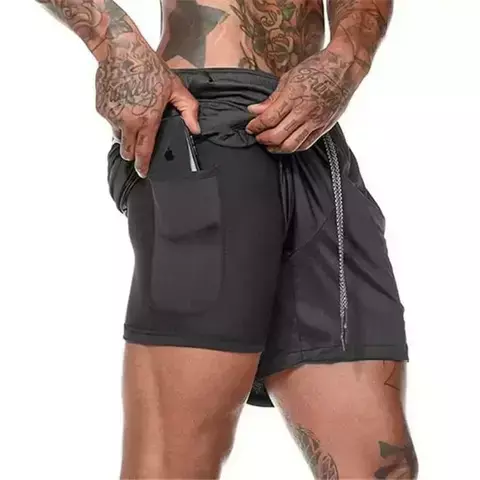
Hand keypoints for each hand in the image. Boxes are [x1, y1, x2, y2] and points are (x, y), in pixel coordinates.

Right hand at [95, 37, 199, 176]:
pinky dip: (116, 118)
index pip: (143, 151)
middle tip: (137, 150)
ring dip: (124, 134)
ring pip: (117, 135)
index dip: (143, 165)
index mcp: (146, 121)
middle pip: (127, 149)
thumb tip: (196, 129)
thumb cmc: (149, 67)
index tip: (142, 173)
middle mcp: (126, 122)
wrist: (122, 50)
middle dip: (132, 153)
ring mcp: (111, 115)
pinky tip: (124, 106)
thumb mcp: (176, 89)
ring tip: (133, 120)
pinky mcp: (101, 107)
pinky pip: (109, 120)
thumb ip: (189, 111)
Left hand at [245, 48, 359, 152]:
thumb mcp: (289, 77)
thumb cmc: (316, 68)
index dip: (256, 126)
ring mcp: (315, 121)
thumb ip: (272, 98)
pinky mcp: (324, 127)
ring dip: (276, 147)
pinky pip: (306, 144)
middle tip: (257, 136)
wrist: (345, 67)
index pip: (269, 119)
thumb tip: (254, 110)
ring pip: (291, 145)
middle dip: (263, 138)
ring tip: (269, 144)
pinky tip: (285, 144)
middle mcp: (305, 111)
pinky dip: (292, 147)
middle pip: (278, 135)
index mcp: (294, 96)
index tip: (250, 127)